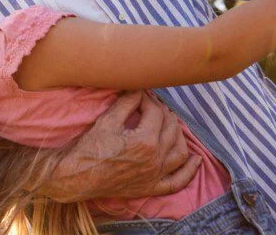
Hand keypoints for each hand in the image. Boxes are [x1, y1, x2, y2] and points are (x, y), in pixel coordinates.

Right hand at [37, 91, 201, 202]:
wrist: (79, 176)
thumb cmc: (90, 148)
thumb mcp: (107, 121)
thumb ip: (126, 103)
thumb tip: (138, 88)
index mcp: (146, 141)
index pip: (155, 113)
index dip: (147, 100)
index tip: (139, 95)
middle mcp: (156, 159)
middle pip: (170, 129)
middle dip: (163, 112)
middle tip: (152, 105)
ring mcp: (156, 175)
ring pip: (180, 152)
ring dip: (179, 134)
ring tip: (171, 123)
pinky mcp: (152, 187)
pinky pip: (178, 181)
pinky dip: (190, 170)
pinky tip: (196, 159)